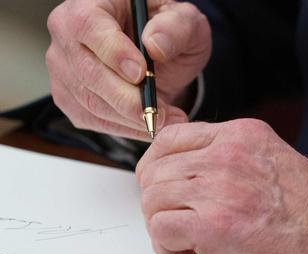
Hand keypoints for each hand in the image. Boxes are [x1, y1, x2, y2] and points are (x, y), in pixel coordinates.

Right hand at [46, 0, 211, 139]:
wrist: (159, 53)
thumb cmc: (168, 31)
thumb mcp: (184, 20)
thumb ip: (176, 27)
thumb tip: (155, 46)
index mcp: (90, 4)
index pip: (89, 26)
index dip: (114, 52)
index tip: (142, 74)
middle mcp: (67, 34)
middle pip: (88, 72)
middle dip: (128, 99)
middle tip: (163, 112)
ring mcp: (64, 68)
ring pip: (90, 101)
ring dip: (131, 119)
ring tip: (168, 120)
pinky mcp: (69, 96)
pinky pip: (92, 119)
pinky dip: (125, 129)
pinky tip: (150, 126)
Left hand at [136, 120, 307, 253]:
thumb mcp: (275, 165)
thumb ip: (234, 163)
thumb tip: (196, 181)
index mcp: (243, 135)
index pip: (172, 136)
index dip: (158, 167)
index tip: (162, 186)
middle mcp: (228, 153)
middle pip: (155, 169)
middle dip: (158, 201)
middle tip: (175, 221)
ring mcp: (221, 185)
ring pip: (152, 198)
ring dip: (161, 224)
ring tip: (186, 241)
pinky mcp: (216, 223)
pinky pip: (160, 228)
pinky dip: (166, 245)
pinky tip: (187, 253)